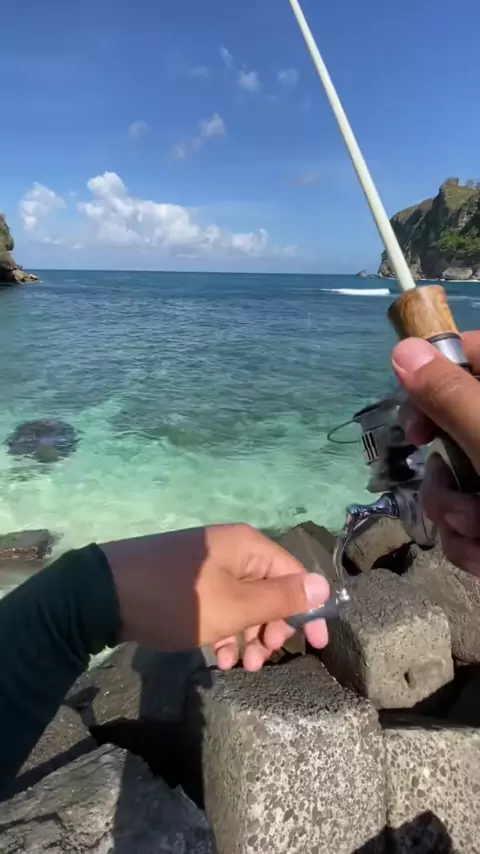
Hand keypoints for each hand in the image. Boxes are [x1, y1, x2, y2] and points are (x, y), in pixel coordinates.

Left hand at [101, 524, 329, 670]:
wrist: (105, 594)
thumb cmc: (180, 599)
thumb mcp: (235, 606)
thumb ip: (281, 598)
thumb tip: (324, 586)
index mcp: (248, 546)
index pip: (295, 575)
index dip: (309, 610)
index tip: (318, 646)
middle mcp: (231, 549)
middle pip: (269, 589)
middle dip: (271, 628)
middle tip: (262, 660)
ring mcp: (207, 564)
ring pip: (243, 601)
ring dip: (247, 635)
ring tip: (236, 667)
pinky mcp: (187, 580)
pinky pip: (219, 604)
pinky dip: (223, 630)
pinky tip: (216, 657)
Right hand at [392, 332, 479, 577]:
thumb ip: (450, 394)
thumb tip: (405, 350)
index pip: (471, 355)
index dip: (432, 386)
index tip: (417, 429)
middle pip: (454, 428)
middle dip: (447, 475)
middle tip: (453, 492)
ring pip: (458, 482)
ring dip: (456, 515)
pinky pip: (470, 521)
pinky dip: (473, 543)